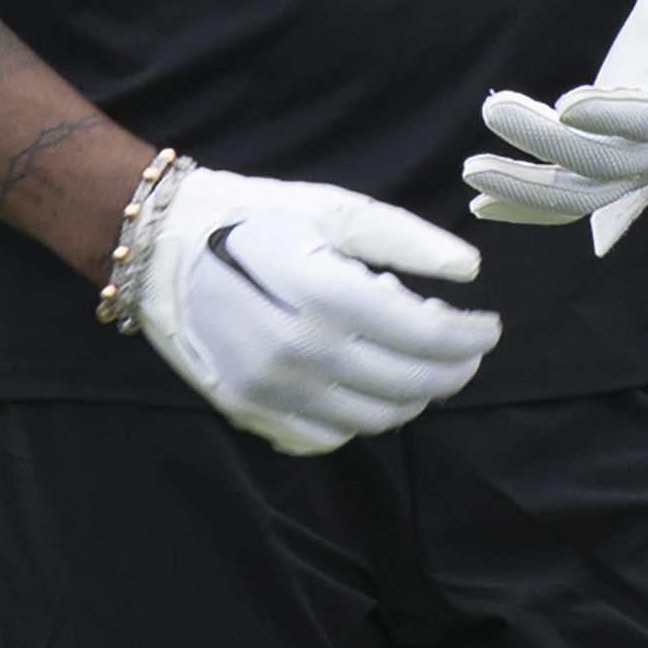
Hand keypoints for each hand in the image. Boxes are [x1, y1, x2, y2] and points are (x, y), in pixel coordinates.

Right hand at [121, 161, 500, 454]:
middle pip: (412, 386)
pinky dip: (358, 417)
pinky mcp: (252, 412)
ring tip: (416, 365)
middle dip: (453, 369)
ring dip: (411, 396)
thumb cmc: (252, 217)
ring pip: (376, 419)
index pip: (430, 337)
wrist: (159, 249)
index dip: (472, 336)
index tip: (488, 326)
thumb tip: (470, 269)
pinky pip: (329, 437)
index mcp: (327, 293)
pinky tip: (360, 383)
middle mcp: (303, 351)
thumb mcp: (331, 209)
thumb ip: (405, 239)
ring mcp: (275, 390)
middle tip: (464, 349)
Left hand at [467, 0, 647, 251]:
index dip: (612, 117)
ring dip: (524, 189)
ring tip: (471, 170)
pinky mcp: (607, 176)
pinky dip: (525, 207)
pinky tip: (480, 205)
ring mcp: (635, 170)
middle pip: (605, 165)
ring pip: (580, 197)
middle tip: (493, 108)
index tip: (566, 104)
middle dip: (546, 142)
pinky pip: (566, 205)